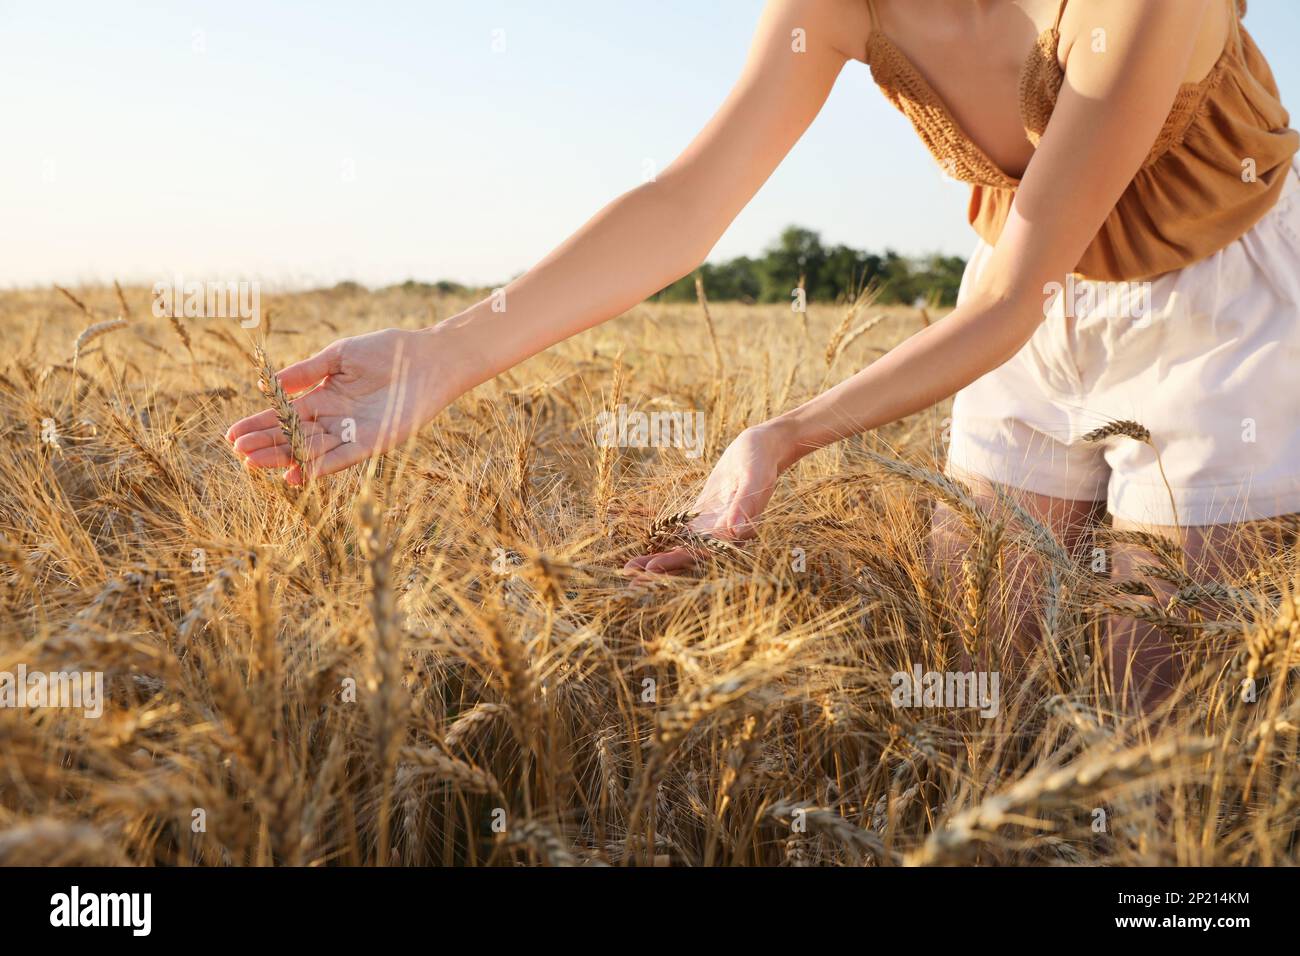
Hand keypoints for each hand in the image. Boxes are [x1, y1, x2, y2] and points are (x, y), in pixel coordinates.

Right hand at [226, 328, 451, 484]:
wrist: (427, 358)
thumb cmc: (386, 351)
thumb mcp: (338, 357)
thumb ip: (305, 372)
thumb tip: (267, 384)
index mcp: (324, 397)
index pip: (284, 416)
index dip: (259, 425)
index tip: (232, 435)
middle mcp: (335, 419)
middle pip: (293, 437)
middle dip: (265, 445)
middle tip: (238, 453)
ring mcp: (353, 433)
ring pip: (312, 450)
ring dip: (285, 458)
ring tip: (255, 463)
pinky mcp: (374, 442)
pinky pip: (343, 458)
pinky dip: (321, 466)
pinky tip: (298, 474)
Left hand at [624, 422, 797, 574]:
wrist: (761, 448)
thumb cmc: (759, 460)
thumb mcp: (754, 477)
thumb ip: (745, 505)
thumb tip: (736, 532)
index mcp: (736, 531)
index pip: (702, 552)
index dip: (676, 562)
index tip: (651, 569)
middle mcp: (724, 536)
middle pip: (689, 556)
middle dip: (661, 566)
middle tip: (629, 575)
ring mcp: (713, 528)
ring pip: (683, 547)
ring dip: (658, 558)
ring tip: (630, 568)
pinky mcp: (704, 518)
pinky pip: (682, 533)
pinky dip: (665, 540)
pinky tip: (646, 548)